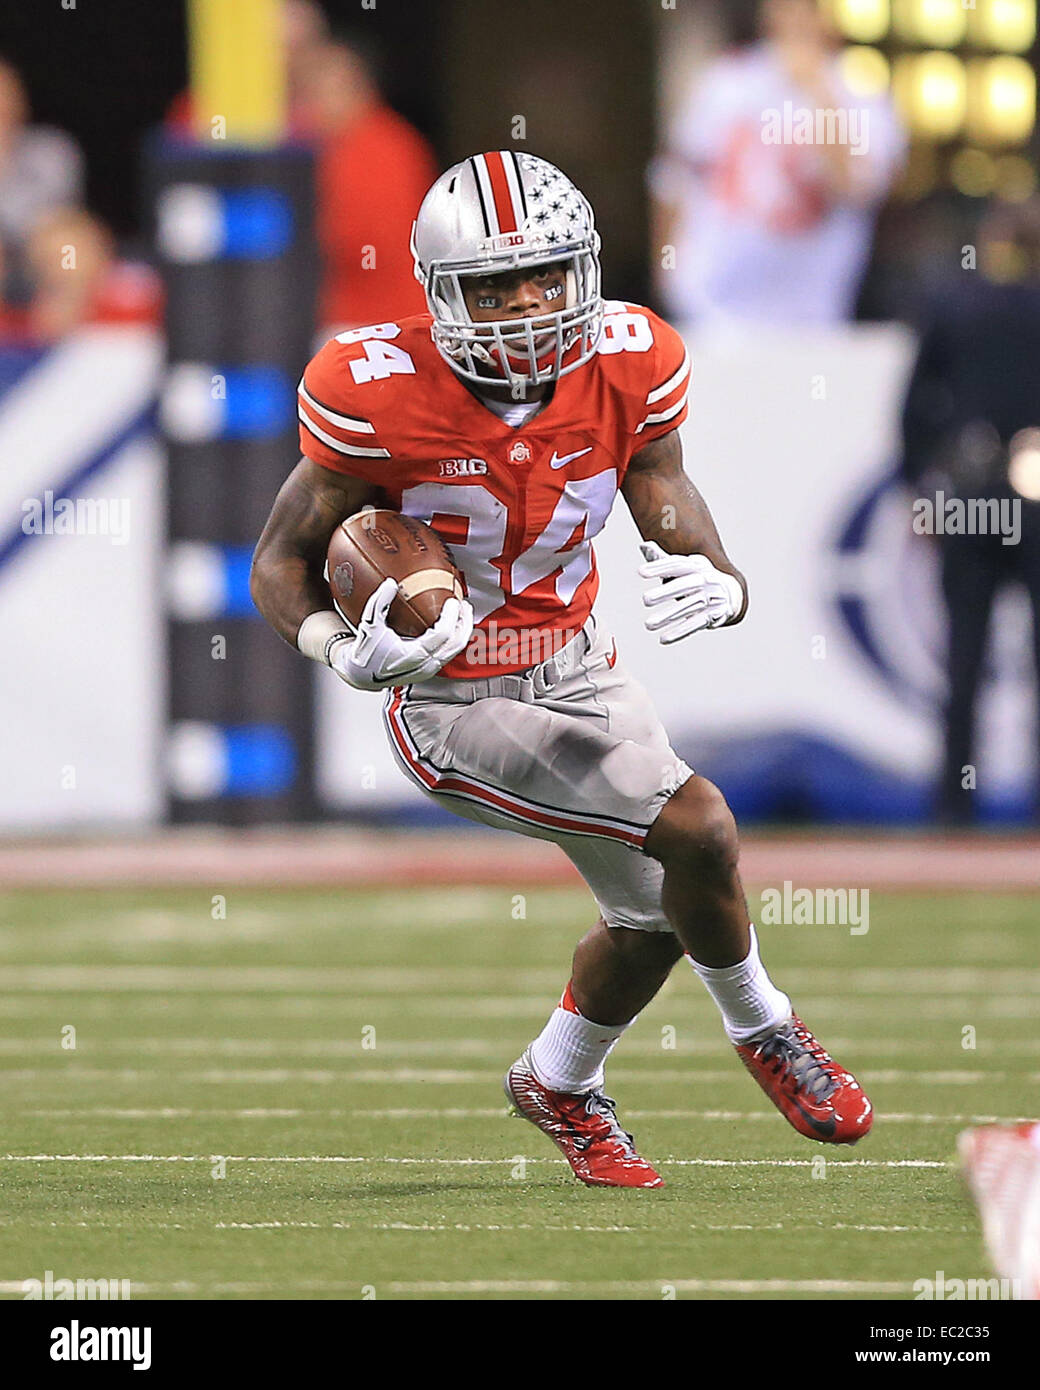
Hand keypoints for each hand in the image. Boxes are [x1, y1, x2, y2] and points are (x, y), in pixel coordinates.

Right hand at [330, 577, 473, 688]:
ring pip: (456, 650)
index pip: (443, 634)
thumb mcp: (370, 624)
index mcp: (413, 655)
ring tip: (463, 613)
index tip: (452, 601)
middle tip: (464, 604)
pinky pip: (450, 654)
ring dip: (462, 630)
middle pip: (456, 643)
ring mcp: (429, 670)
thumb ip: (380, 601)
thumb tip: (392, 583)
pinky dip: (456, 638)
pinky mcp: (429, 671)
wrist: (362, 675)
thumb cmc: (366, 652)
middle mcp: (425, 665)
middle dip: (464, 621)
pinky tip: (454, 626)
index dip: (451, 616)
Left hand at [638, 540, 743, 643]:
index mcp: (698, 564)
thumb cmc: (700, 577)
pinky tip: (664, 638)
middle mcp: (707, 579)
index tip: (641, 572)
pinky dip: (680, 632)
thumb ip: (664, 560)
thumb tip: (643, 546)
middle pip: (685, 585)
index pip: (678, 564)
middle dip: (665, 592)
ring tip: (648, 624)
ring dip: (668, 616)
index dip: (660, 567)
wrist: (732, 592)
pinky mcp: (716, 615)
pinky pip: (696, 624)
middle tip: (645, 600)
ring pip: (688, 607)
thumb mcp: (685, 566)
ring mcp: (713, 597)